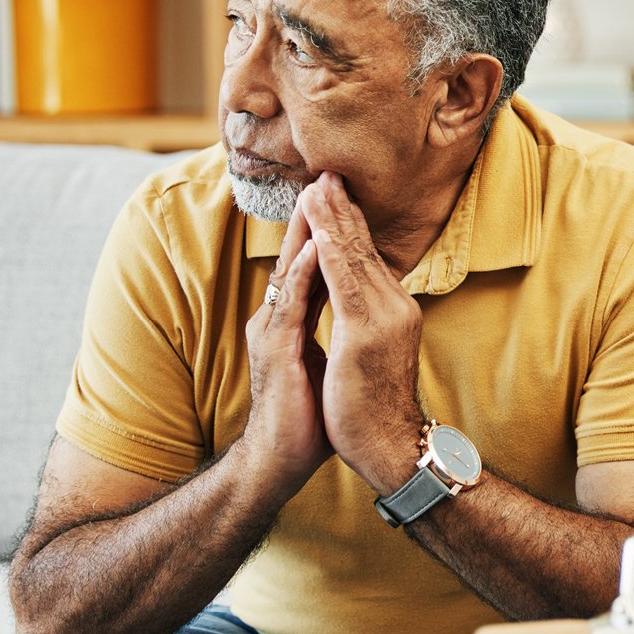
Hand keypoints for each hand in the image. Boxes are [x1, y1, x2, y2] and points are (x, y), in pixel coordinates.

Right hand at [242, 196, 331, 491]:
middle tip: (328, 174)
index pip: (314, 264)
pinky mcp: (276, 351)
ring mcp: (274, 332)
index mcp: (293, 319)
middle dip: (316, 215)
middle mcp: (279, 318)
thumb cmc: (308, 416)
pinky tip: (313, 248)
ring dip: (306, 230)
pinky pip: (290, 304)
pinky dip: (302, 274)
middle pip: (300, 255)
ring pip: (291, 270)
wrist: (283, 459)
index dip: (328, 230)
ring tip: (318, 192)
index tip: (343, 195)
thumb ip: (339, 335)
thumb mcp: (329, 363)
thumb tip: (360, 322)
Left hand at [300, 172, 426, 494]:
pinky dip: (330, 250)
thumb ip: (365, 324)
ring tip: (318, 187)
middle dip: (341, 210)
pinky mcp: (365, 332)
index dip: (348, 226)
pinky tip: (318, 229)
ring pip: (353, 257)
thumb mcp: (370, 356)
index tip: (334, 194)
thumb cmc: (374, 408)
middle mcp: (392, 306)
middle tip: (326, 172)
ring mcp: (382, 318)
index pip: (366, 259)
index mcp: (391, 311)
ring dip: (333, 220)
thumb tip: (355, 306)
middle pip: (362, 249)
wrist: (390, 446)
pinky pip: (343, 282)